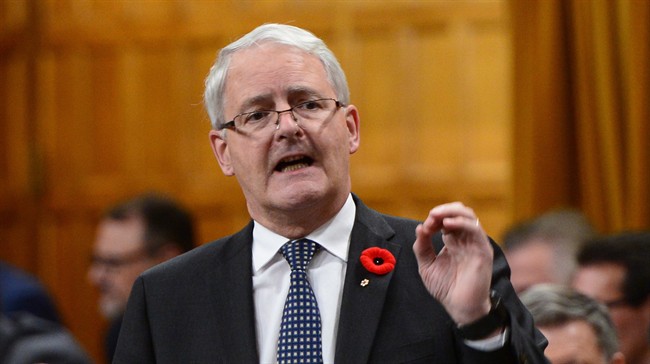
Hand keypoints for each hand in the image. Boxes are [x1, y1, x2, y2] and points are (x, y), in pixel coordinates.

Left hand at [413, 202, 492, 324]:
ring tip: (437, 216)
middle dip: (443, 210)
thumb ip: (422, 247)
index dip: (434, 218)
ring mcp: (475, 243)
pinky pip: (475, 229)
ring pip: (469, 216)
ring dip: (451, 212)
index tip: (424, 227)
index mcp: (453, 241)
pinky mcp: (482, 250)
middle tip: (431, 216)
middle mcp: (465, 239)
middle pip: (459, 212)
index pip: (446, 219)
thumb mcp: (426, 265)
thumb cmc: (445, 288)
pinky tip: (448, 224)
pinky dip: (461, 222)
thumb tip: (420, 227)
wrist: (459, 307)